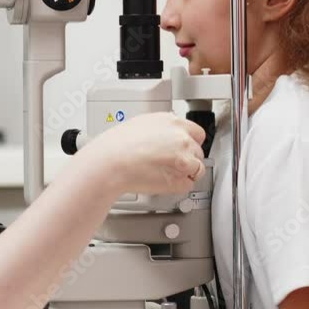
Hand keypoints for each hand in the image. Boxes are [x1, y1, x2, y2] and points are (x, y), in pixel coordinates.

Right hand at [81, 112, 206, 195]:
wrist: (109, 163)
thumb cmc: (117, 146)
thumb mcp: (141, 124)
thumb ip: (161, 128)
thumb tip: (166, 135)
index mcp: (173, 122)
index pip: (197, 133)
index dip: (190, 143)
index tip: (185, 149)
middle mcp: (182, 138)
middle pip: (198, 151)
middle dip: (188, 158)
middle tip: (171, 164)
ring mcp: (184, 158)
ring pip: (197, 169)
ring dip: (185, 173)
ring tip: (164, 173)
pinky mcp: (180, 179)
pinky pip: (188, 185)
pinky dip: (178, 186)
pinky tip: (163, 182)